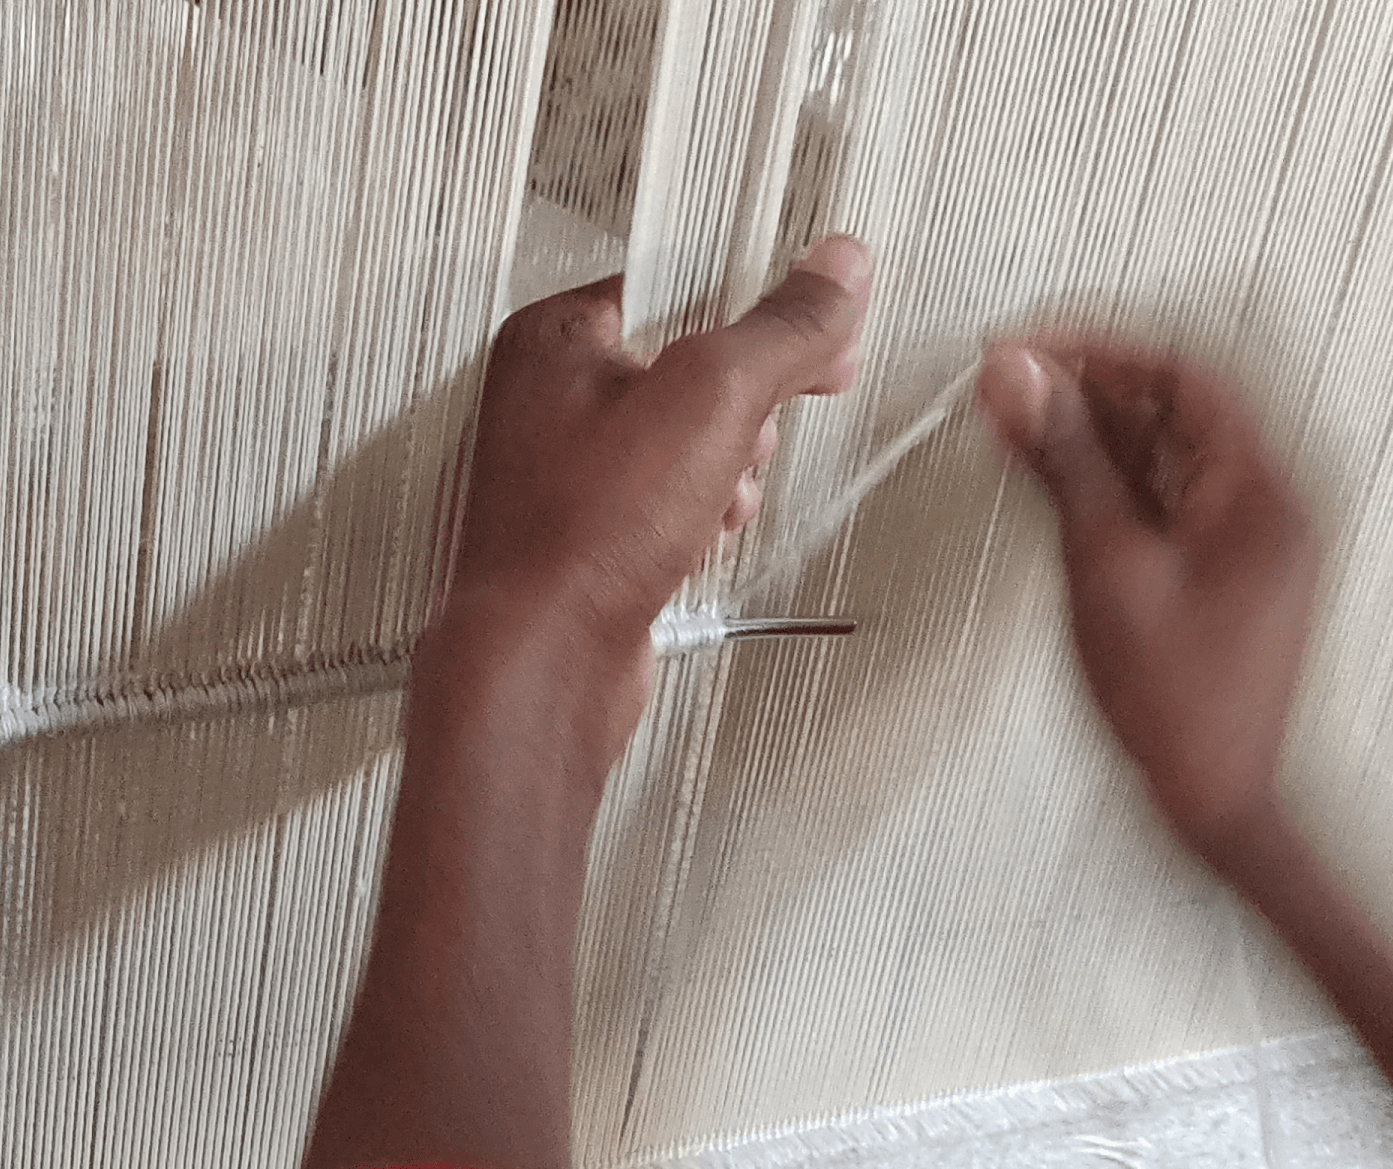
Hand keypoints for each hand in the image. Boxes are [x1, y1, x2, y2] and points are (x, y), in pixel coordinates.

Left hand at [429, 236, 872, 767]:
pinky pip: (672, 505)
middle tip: (749, 436)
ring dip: (727, 477)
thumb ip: (781, 329)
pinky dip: (701, 523)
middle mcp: (552, 399)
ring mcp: (569, 473)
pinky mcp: (592, 536)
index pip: (681, 284)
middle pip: (694, 370)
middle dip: (744, 414)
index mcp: (557, 337)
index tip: (816, 329)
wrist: (545, 662)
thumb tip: (836, 272)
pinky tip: (697, 544)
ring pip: (690, 446)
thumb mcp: (711, 399)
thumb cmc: (582, 537)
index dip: (758, 310)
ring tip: (716, 501)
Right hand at [979, 337, 1318, 860]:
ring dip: (1087, 438)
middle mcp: (1267, 502)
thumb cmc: (1183, 712)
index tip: (1026, 347)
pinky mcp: (1219, 572)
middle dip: (1083, 389)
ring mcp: (1245, 539)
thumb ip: (1063, 464)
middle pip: (1169, 408)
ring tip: (1012, 432)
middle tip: (1006, 387)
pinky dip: (1104, 488)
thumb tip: (1019, 379)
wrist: (1217, 801)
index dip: (1096, 346)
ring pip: (1159, 455)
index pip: (1181, 369)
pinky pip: (1160, 502)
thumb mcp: (1106, 569)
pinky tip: (1049, 484)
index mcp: (1263, 488)